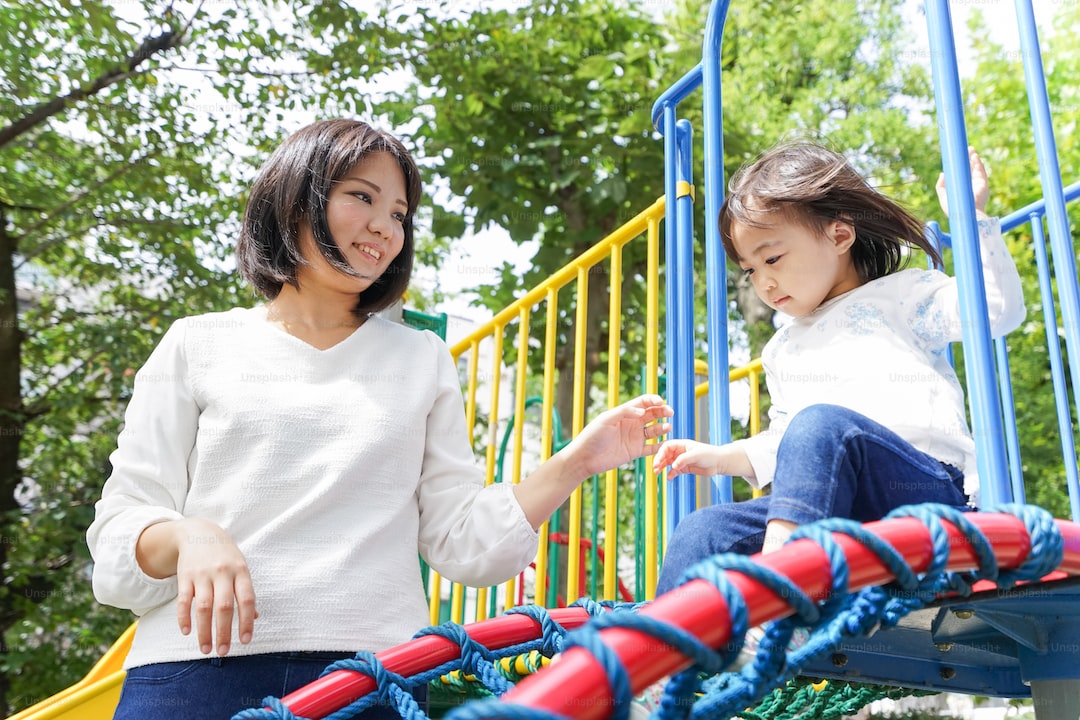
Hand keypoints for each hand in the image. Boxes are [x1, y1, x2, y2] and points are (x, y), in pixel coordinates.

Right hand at [172, 519, 257, 655]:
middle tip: (223, 652)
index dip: (247, 621)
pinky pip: (183, 601)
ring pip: (203, 607)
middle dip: (224, 632)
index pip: (246, 599)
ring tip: (206, 649)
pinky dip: (184, 618)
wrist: (199, 532)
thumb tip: (254, 617)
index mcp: (241, 571)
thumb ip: (245, 591)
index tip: (245, 641)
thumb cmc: (225, 555)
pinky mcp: (185, 576)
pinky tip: (187, 632)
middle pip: (223, 607)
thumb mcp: (240, 567)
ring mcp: (202, 574)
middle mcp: (222, 572)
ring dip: (204, 631)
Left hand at [562, 394, 672, 478]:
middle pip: (652, 414)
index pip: (643, 403)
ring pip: (654, 430)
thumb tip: (643, 411)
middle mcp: (632, 424)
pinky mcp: (635, 452)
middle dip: (662, 411)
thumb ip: (625, 412)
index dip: (653, 400)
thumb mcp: (606, 420)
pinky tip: (667, 444)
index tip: (661, 401)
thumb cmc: (592, 436)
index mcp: (625, 413)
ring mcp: (634, 438)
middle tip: (670, 412)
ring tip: (667, 427)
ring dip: (663, 427)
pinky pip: (651, 448)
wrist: (585, 458)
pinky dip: (660, 446)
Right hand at [653, 439, 750, 477]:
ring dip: (662, 467)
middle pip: (665, 455)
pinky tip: (669, 478)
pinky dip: (671, 474)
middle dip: (659, 460)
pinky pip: (674, 471)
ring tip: (657, 473)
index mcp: (682, 444)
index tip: (658, 460)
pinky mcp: (685, 468)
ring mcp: (682, 460)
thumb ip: (683, 460)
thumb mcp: (696, 455)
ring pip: (668, 463)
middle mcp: (680, 451)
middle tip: (655, 468)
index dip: (661, 453)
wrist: (720, 463)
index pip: (667, 446)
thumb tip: (673, 466)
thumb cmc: (710, 455)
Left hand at [937, 146, 988, 216]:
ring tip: (971, 149)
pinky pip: (982, 171)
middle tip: (966, 149)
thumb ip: (941, 186)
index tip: (957, 155)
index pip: (961, 173)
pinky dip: (978, 163)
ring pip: (976, 168)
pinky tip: (975, 157)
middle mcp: (970, 184)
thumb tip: (942, 173)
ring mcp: (977, 184)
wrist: (966, 215)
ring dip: (973, 158)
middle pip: (970, 168)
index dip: (959, 164)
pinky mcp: (983, 184)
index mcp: (961, 186)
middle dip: (968, 158)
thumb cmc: (954, 209)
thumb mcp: (944, 197)